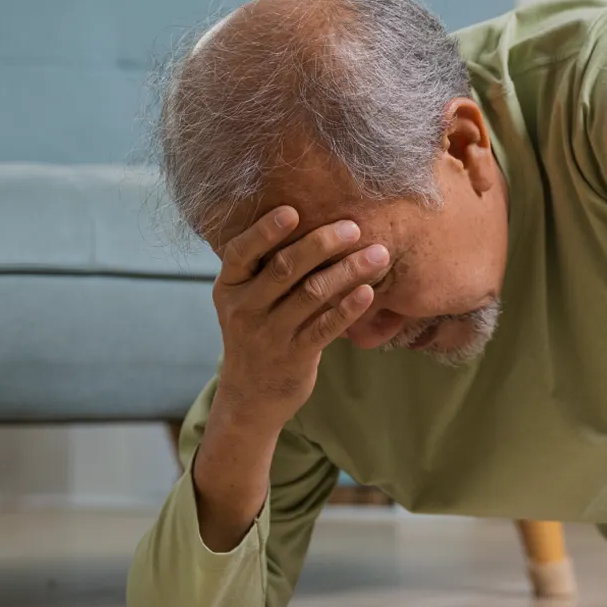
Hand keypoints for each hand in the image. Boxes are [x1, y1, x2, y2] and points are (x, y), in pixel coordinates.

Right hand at [211, 205, 386, 429]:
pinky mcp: (294, 357)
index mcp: (229, 287)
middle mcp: (244, 309)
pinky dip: (348, 308)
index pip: (241, 252)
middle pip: (284, 268)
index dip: (265, 231)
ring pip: (311, 295)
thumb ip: (267, 268)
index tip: (293, 210)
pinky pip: (325, 328)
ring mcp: (269, 335)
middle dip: (321, 244)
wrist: (251, 395)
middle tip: (353, 228)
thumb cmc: (257, 333)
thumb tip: (314, 221)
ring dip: (347, 271)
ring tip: (377, 255)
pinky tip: (368, 292)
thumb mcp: (247, 301)